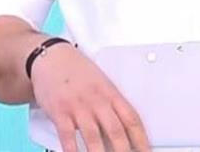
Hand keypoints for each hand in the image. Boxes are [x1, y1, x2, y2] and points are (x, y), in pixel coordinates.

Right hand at [30, 42, 150, 151]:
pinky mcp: (59, 111)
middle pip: (116, 130)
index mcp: (110, 92)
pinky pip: (67, 136)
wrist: (52, 57)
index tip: (146, 151)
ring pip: (94, 136)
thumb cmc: (77, 70)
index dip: (141, 139)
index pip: (131, 118)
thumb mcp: (100, 82)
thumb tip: (121, 129)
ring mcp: (78, 106)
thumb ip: (109, 104)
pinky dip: (73, 151)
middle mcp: (97, 100)